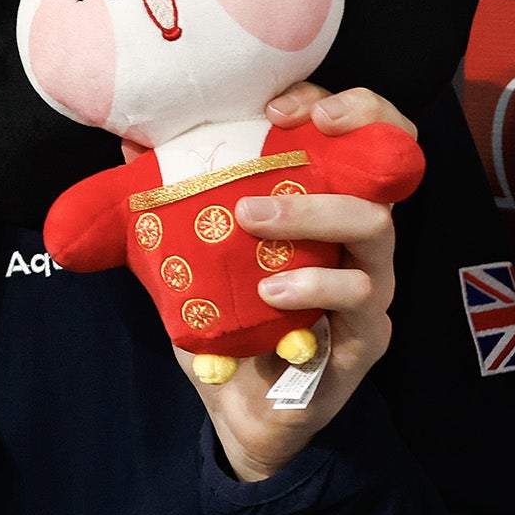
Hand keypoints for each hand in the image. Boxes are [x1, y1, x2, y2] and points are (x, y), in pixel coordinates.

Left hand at [180, 83, 411, 481]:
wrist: (237, 409)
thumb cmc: (225, 320)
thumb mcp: (187, 255)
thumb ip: (168, 204)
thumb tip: (131, 145)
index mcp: (324, 208)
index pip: (360, 137)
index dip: (342, 106)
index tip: (282, 106)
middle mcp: (357, 239)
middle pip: (384, 168)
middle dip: (340, 136)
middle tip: (275, 135)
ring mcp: (370, 285)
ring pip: (377, 228)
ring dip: (312, 213)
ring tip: (252, 219)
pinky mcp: (367, 335)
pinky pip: (358, 298)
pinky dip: (314, 286)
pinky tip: (272, 292)